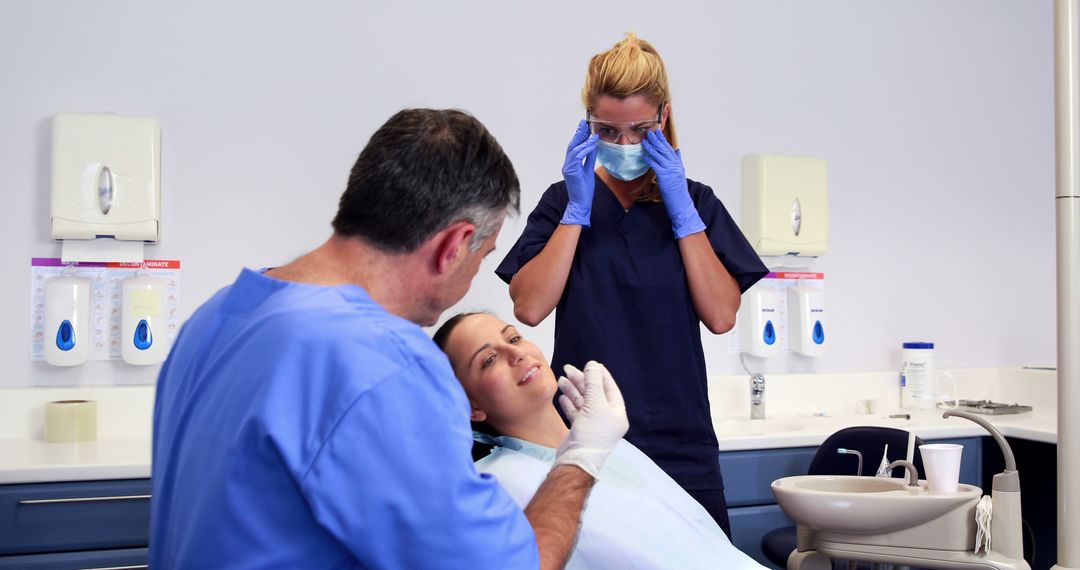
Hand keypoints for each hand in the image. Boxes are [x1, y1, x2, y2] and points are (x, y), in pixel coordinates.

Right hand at [553, 361, 628, 478]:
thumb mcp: (595, 404)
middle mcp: (606, 418)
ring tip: (561, 379)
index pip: (610, 389)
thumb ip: (593, 383)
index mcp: (616, 413)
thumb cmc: (591, 432)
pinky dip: (569, 403)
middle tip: (568, 368)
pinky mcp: (581, 429)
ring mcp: (593, 424)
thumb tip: (593, 365)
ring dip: (573, 390)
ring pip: (583, 402)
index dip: (601, 375)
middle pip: (594, 393)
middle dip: (582, 381)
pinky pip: (576, 412)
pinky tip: (562, 396)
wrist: (577, 460)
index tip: (591, 364)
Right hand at [560, 120, 597, 226]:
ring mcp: (568, 168)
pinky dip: (585, 148)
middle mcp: (567, 165)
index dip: (579, 136)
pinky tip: (591, 143)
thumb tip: (592, 146)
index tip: (584, 127)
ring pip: (574, 149)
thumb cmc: (584, 190)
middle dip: (578, 133)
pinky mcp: (571, 171)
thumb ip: (589, 158)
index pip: (574, 147)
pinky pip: (578, 156)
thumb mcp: (589, 170)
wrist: (581, 203)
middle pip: (572, 145)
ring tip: (590, 131)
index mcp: (571, 164)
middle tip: (584, 123)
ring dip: (583, 139)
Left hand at [641, 129, 704, 237]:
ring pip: (659, 156)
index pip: (669, 148)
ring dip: (651, 148)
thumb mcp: (680, 173)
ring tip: (645, 141)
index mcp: (678, 163)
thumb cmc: (678, 190)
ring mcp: (670, 170)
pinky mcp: (665, 176)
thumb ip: (678, 161)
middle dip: (656, 140)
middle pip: (664, 149)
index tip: (657, 132)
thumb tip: (678, 150)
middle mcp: (675, 165)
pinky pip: (656, 165)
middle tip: (650, 132)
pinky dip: (650, 159)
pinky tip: (644, 155)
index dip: (663, 140)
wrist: (681, 203)